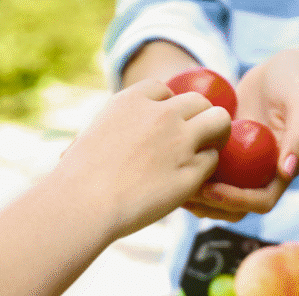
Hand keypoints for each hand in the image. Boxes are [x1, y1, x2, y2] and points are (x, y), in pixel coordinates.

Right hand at [52, 78, 231, 237]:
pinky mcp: (191, 172)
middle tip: (193, 139)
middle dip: (199, 118)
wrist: (84, 203)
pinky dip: (205, 170)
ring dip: (215, 137)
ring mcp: (180, 142)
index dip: (167, 108)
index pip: (164, 90)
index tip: (162, 126)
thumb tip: (107, 138)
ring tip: (203, 154)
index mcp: (133, 100)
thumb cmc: (78, 177)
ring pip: (219, 122)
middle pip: (199, 101)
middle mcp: (162, 114)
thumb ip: (114, 127)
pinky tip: (190, 182)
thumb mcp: (92, 135)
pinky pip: (212, 161)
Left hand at [183, 50, 298, 221]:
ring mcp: (243, 164)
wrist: (286, 67)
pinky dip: (190, 171)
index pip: (261, 202)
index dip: (236, 201)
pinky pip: (208, 170)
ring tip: (171, 183)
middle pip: (236, 207)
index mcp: (282, 170)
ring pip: (218, 194)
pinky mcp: (227, 151)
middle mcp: (261, 173)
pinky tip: (170, 161)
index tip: (212, 189)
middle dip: (210, 205)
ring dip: (197, 196)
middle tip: (185, 192)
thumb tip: (286, 171)